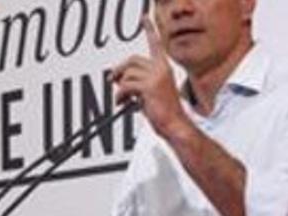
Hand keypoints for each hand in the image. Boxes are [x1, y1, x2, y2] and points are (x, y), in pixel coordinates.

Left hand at [111, 18, 189, 140]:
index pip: (156, 44)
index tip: (145, 18)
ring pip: (127, 75)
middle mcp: (161, 68)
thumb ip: (139, 82)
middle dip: (119, 70)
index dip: (150, 30)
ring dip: (120, 88)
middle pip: (132, 60)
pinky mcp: (149, 87)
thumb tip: (119, 79)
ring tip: (122, 100)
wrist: (175, 125)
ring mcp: (156, 77)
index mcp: (164, 68)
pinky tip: (122, 103)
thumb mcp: (150, 92)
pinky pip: (125, 86)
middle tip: (113, 80)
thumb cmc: (163, 111)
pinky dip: (120, 96)